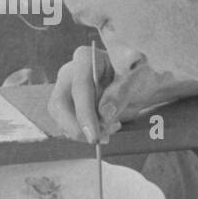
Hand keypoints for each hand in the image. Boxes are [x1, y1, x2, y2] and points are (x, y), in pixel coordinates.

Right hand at [48, 45, 197, 143]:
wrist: (136, 81)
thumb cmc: (138, 75)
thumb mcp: (138, 80)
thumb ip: (122, 93)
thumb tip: (105, 113)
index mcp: (86, 58)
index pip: (79, 86)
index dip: (85, 112)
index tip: (94, 135)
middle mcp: (69, 72)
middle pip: (59, 103)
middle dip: (77, 127)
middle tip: (98, 140)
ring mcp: (64, 89)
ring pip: (59, 117)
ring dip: (82, 131)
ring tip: (111, 129)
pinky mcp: (66, 105)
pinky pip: (66, 124)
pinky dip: (84, 132)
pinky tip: (105, 128)